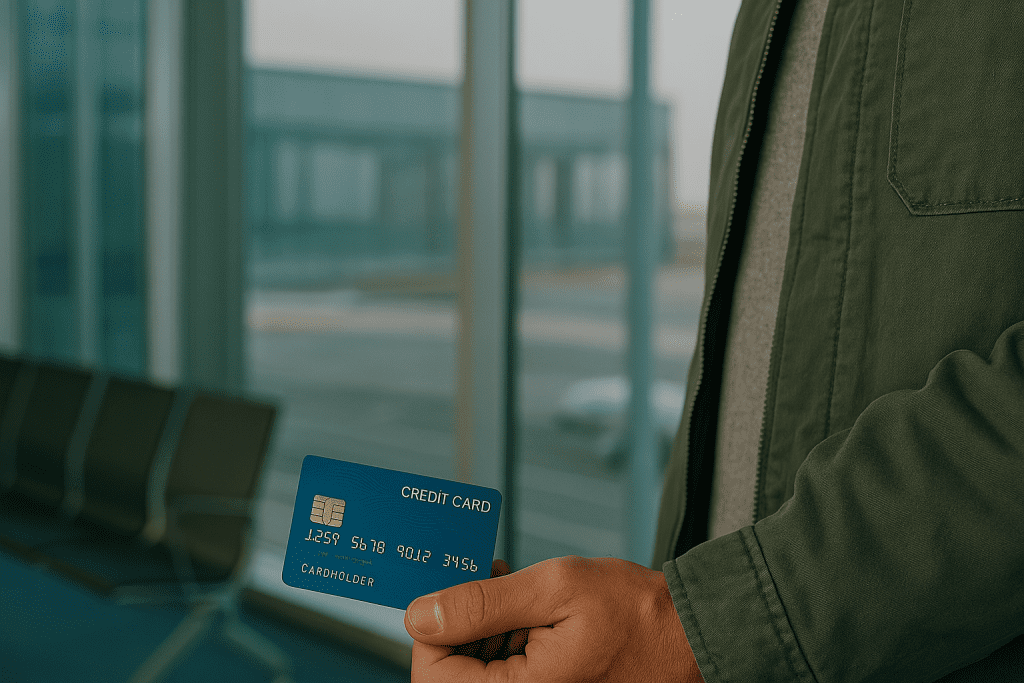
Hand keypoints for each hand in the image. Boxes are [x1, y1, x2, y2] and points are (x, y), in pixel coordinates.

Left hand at [404, 555, 704, 681]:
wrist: (689, 636)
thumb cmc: (634, 613)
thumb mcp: (554, 589)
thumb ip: (482, 604)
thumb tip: (420, 615)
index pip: (433, 674)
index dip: (433, 627)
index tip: (457, 588)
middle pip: (452, 674)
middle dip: (461, 624)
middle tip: (487, 581)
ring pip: (476, 672)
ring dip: (482, 629)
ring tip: (513, 592)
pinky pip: (504, 673)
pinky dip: (504, 639)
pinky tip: (526, 612)